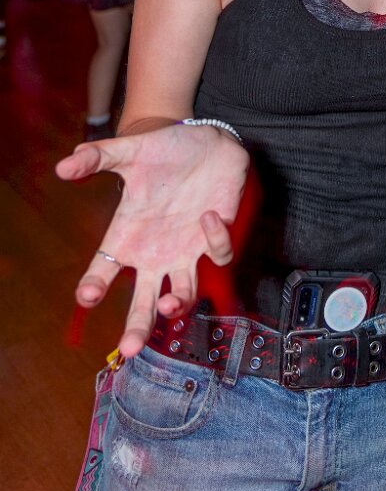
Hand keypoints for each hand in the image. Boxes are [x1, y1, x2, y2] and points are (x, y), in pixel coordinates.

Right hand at [56, 124, 248, 356]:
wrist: (206, 141)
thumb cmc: (164, 151)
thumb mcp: (130, 151)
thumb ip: (98, 157)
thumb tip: (63, 165)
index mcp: (128, 236)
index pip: (104, 270)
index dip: (94, 285)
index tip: (87, 296)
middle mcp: (156, 252)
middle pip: (143, 301)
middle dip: (137, 325)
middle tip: (129, 348)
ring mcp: (187, 249)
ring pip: (183, 295)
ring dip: (179, 304)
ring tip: (170, 304)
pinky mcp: (215, 238)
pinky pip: (217, 255)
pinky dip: (215, 241)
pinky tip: (207, 216)